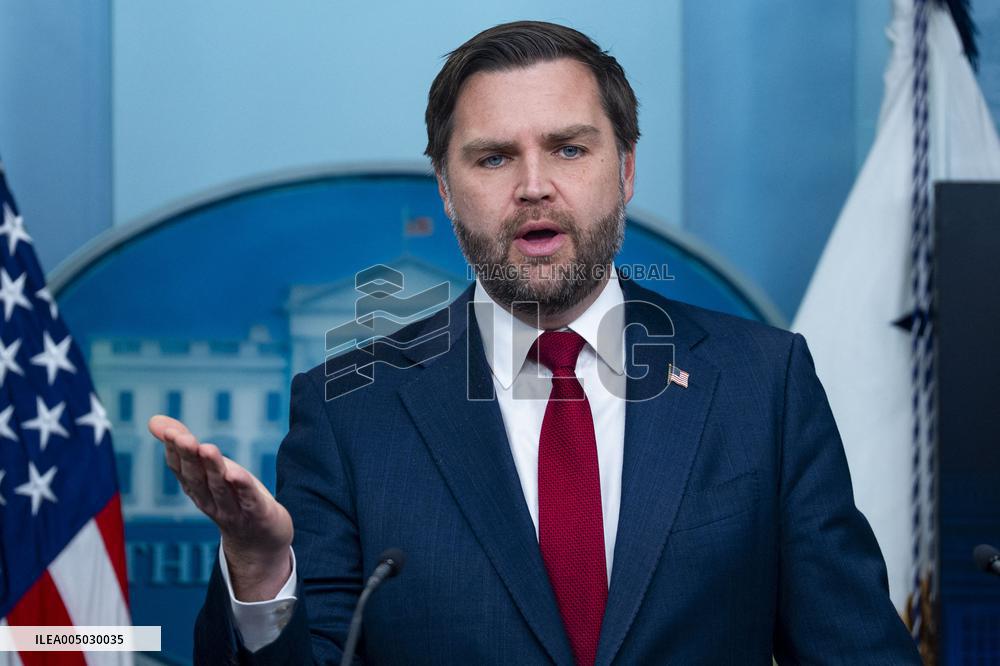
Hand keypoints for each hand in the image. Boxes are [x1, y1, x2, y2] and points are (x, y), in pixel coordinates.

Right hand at [148, 415, 292, 599]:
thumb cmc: (231, 497)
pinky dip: (242, 488)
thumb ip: (185, 446)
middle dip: (189, 457)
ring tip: (207, 448)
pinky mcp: (257, 514)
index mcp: (197, 488)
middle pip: (197, 478)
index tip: (169, 432)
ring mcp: (233, 510)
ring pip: (220, 488)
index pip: (181, 469)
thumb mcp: (209, 469)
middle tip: (184, 438)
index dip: (175, 451)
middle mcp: (210, 500)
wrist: (259, 540)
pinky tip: (237, 474)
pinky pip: (248, 500)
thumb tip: (154, 420)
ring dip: (213, 469)